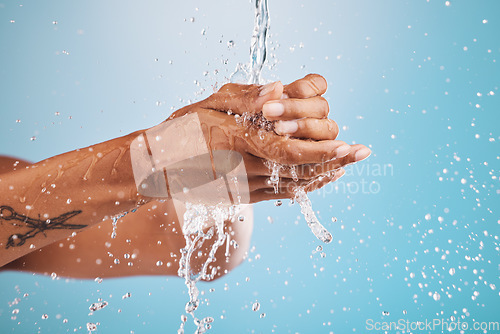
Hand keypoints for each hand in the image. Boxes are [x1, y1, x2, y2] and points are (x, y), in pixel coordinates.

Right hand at [163, 74, 369, 202]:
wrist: (156, 167)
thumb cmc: (180, 131)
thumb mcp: (207, 106)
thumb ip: (245, 98)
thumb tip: (279, 88)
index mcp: (234, 142)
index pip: (288, 151)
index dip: (321, 151)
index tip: (349, 146)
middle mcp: (241, 170)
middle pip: (298, 171)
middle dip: (334, 162)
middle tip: (362, 152)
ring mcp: (242, 188)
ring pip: (292, 185)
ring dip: (324, 175)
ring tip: (349, 165)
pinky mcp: (241, 197)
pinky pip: (279, 195)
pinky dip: (304, 187)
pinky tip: (320, 179)